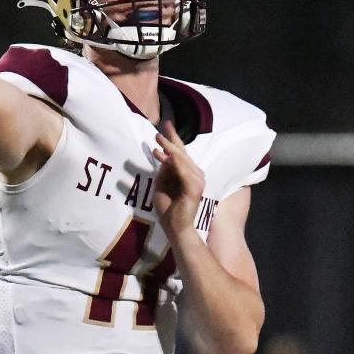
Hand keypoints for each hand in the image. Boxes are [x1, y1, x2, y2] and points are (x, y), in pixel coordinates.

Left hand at [152, 121, 204, 239]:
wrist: (175, 228)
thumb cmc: (168, 210)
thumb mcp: (162, 185)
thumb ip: (163, 171)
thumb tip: (161, 156)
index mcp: (187, 174)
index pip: (181, 153)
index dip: (174, 138)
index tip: (166, 124)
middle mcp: (195, 175)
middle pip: (183, 153)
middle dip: (170, 140)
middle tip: (157, 131)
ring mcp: (197, 181)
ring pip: (183, 160)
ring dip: (170, 149)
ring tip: (156, 141)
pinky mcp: (194, 189)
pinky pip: (184, 172)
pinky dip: (176, 163)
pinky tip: (166, 155)